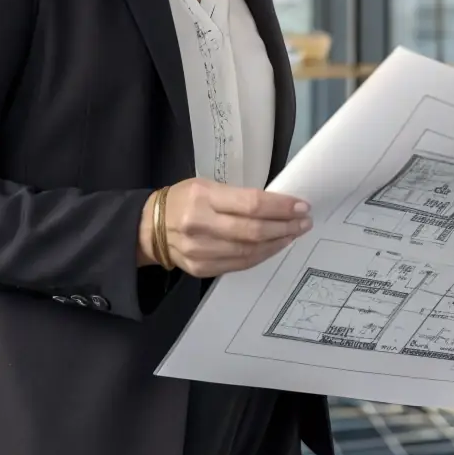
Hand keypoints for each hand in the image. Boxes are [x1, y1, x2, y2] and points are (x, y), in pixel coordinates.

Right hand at [137, 177, 310, 276]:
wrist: (148, 228)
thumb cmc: (183, 199)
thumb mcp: (206, 185)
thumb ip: (237, 196)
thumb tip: (276, 205)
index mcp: (203, 198)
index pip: (251, 204)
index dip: (281, 207)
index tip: (302, 205)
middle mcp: (201, 226)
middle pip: (253, 231)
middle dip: (285, 227)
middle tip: (304, 222)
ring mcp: (201, 252)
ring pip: (250, 252)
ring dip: (277, 243)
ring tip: (294, 233)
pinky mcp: (202, 269)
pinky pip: (240, 264)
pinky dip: (261, 255)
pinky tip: (274, 246)